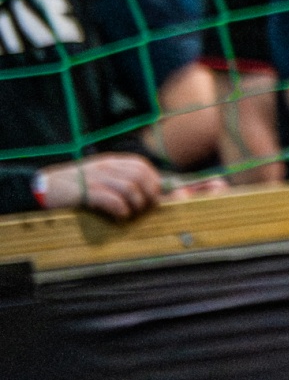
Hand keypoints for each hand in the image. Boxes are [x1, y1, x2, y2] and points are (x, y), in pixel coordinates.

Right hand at [37, 154, 162, 219]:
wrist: (44, 186)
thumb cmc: (76, 187)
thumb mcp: (101, 178)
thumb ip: (123, 182)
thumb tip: (151, 194)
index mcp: (111, 162)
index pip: (142, 166)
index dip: (154, 182)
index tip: (154, 198)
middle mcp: (105, 167)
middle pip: (140, 176)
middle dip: (149, 195)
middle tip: (144, 210)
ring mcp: (95, 178)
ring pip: (129, 188)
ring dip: (135, 205)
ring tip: (130, 215)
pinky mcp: (84, 192)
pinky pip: (112, 199)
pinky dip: (121, 210)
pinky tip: (119, 217)